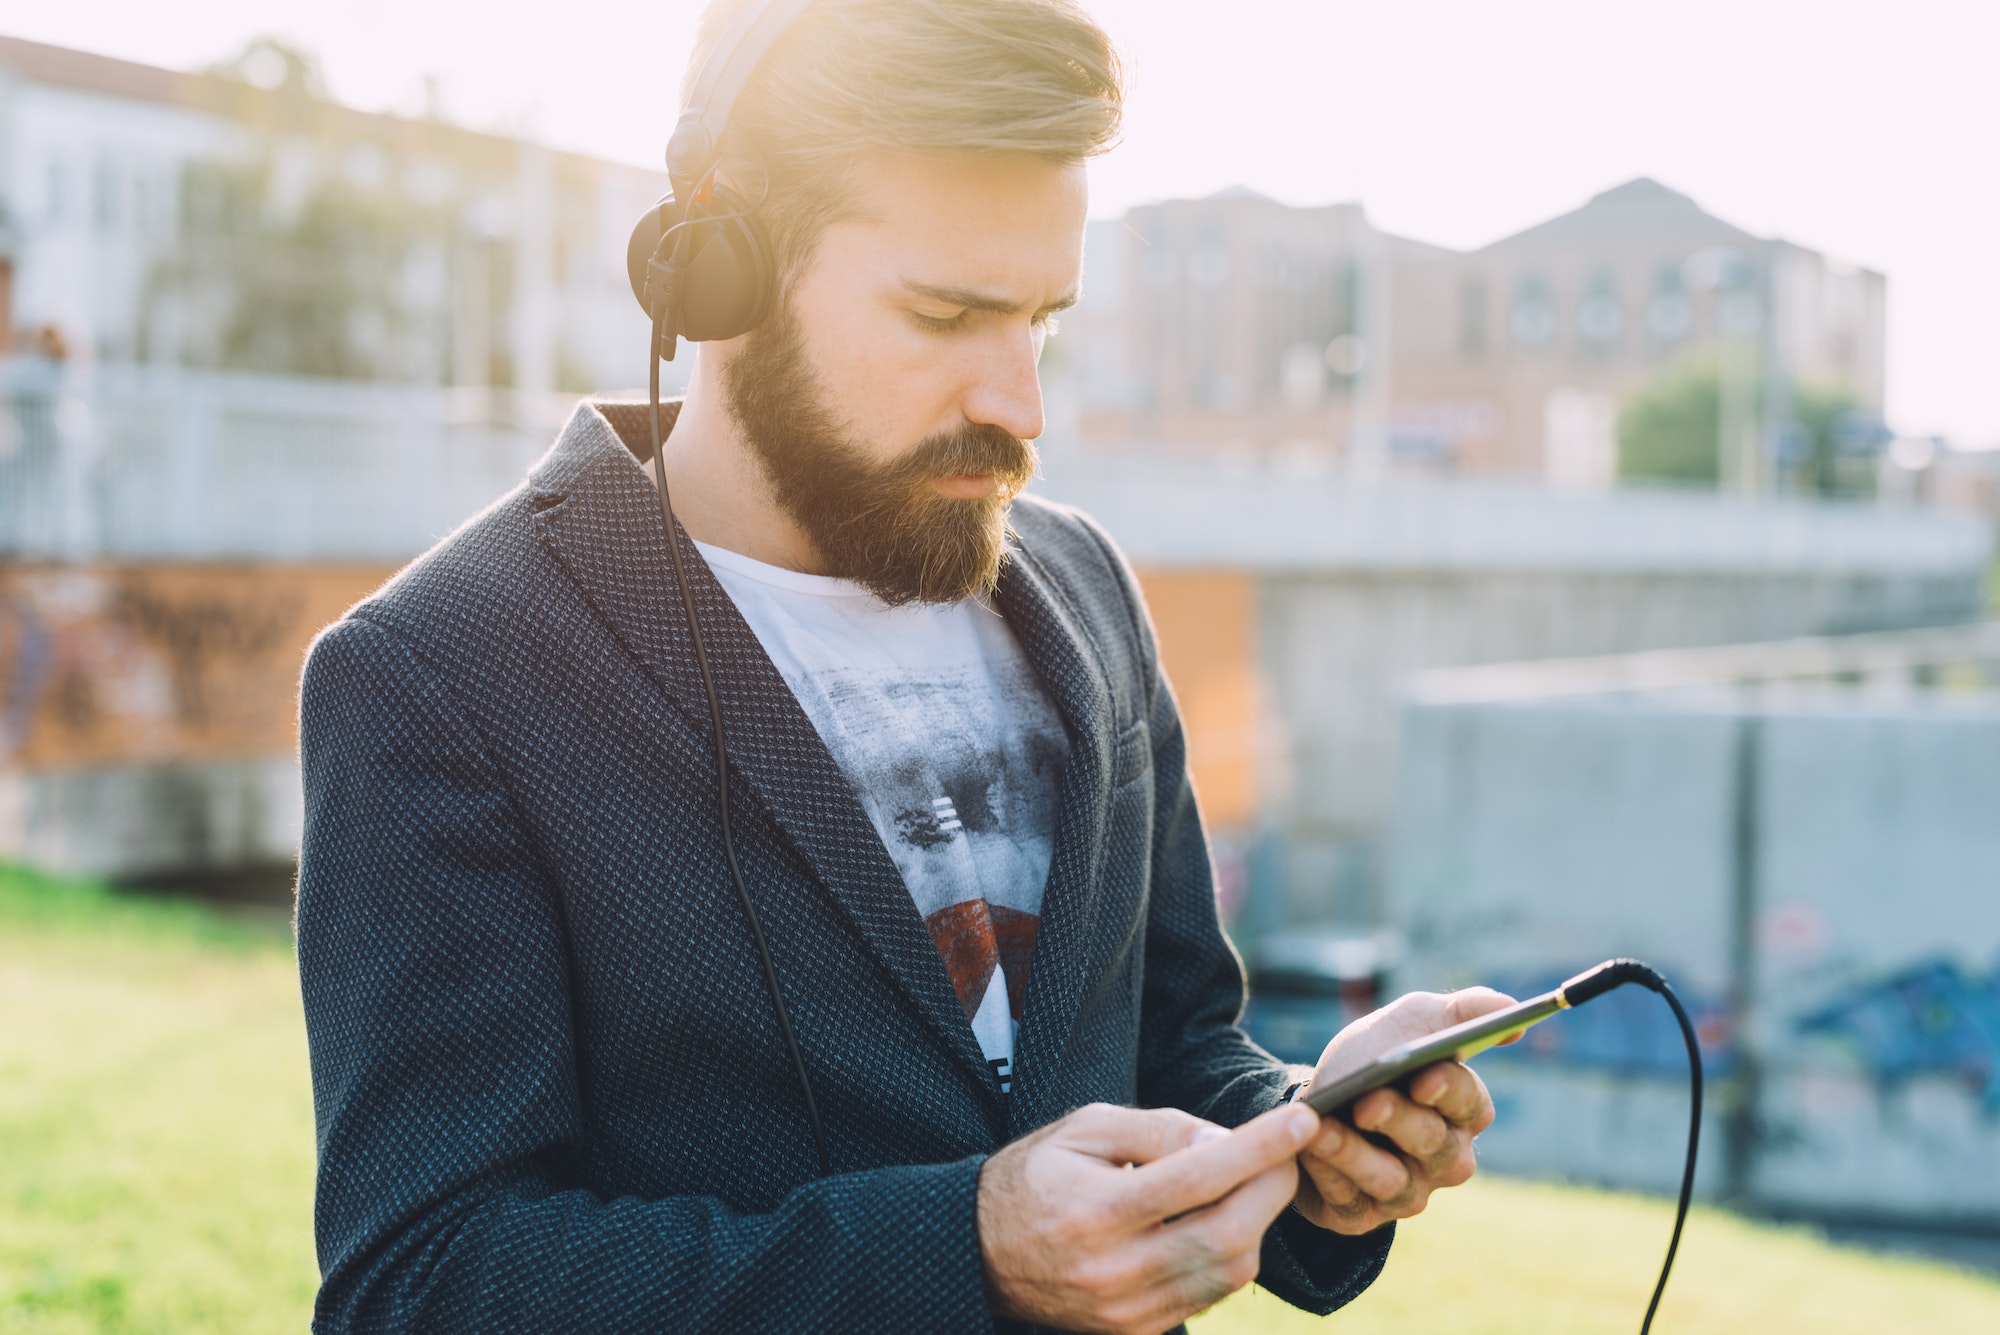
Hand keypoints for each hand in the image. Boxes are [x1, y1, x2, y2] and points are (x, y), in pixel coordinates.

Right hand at [978, 1100, 1320, 1334]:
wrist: (978, 1252)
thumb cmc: (1037, 1175)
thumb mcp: (1086, 1129)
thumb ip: (1159, 1131)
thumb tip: (1227, 1140)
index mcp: (1096, 1211)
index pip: (1198, 1177)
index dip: (1259, 1148)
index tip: (1303, 1119)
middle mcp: (1115, 1271)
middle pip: (1228, 1235)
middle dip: (1274, 1188)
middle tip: (1291, 1150)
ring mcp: (1128, 1312)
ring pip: (1229, 1271)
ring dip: (1259, 1221)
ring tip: (1254, 1180)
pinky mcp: (1136, 1333)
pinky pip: (1209, 1294)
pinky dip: (1231, 1253)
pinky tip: (1224, 1218)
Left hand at [1290, 988, 1516, 1234]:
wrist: (1315, 1100)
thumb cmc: (1373, 1058)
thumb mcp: (1411, 1022)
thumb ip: (1462, 1011)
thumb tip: (1510, 1008)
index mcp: (1464, 1111)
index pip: (1470, 1103)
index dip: (1447, 1090)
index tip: (1423, 1075)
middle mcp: (1446, 1158)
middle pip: (1433, 1144)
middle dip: (1399, 1120)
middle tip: (1368, 1101)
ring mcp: (1408, 1191)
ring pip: (1392, 1180)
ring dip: (1356, 1152)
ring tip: (1324, 1127)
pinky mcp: (1365, 1214)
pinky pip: (1351, 1200)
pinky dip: (1328, 1171)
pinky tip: (1309, 1146)